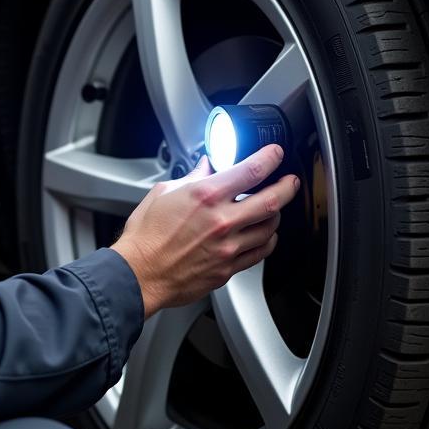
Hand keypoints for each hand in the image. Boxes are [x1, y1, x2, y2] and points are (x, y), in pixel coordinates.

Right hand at [112, 144, 300, 316]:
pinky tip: (264, 236)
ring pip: (269, 228)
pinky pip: (259, 253)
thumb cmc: (145, 237)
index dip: (270, 158)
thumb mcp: (164, 193)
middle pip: (271, 200)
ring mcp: (228, 247)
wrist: (138, 274)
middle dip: (287, 187)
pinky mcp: (228, 268)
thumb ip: (191, 177)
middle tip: (290, 182)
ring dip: (275, 215)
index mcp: (206, 196)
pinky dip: (267, 241)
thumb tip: (205, 167)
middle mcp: (221, 221)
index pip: (251, 171)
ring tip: (273, 209)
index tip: (275, 154)